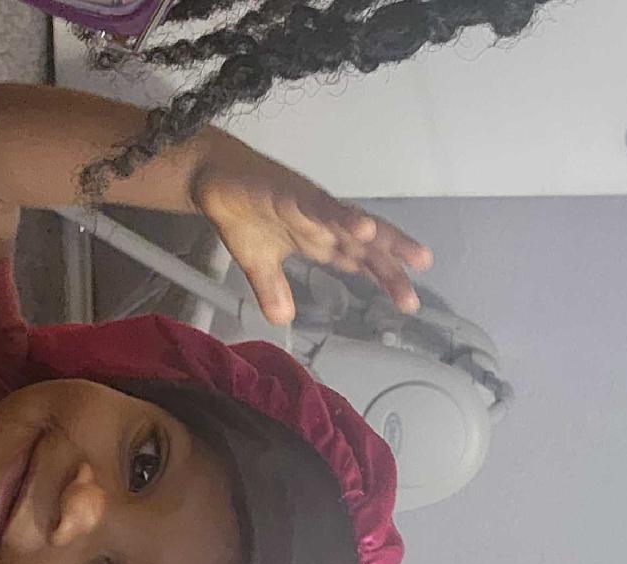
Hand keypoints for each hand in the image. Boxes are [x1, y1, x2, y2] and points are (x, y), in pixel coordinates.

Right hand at [191, 144, 432, 324]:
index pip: (360, 262)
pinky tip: (363, 229)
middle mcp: (325, 224)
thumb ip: (272, 290)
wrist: (213, 178)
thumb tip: (282, 320)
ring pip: (355, 226)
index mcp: (320, 241)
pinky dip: (343, 218)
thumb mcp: (257, 265)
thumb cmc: (241, 214)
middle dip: (393, 268)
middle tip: (413, 297)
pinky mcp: (293, 195)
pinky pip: (323, 208)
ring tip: (412, 258)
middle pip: (367, 249)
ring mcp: (313, 208)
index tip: (407, 302)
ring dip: (384, 241)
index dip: (383, 279)